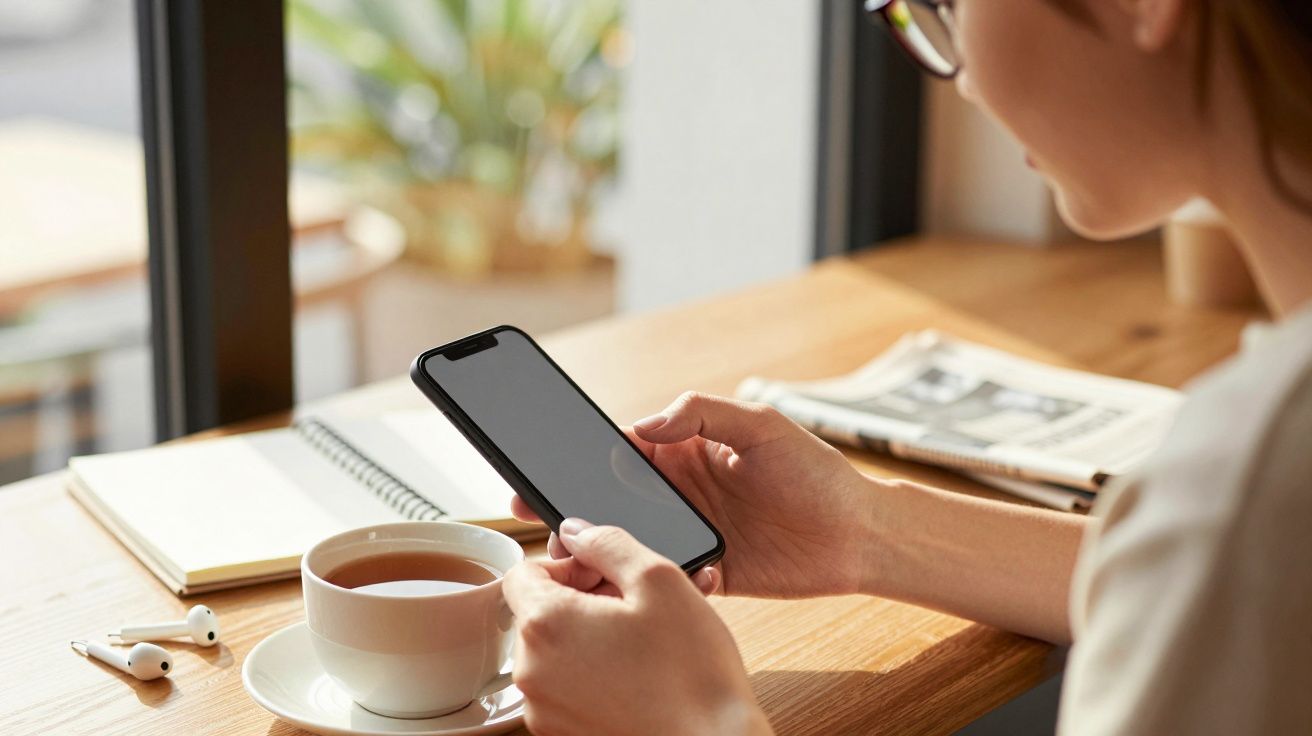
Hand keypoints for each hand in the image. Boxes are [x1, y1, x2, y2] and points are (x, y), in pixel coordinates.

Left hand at [503, 520, 771, 735]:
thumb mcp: (659, 580)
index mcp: (545, 625)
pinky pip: (569, 684)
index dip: (565, 563)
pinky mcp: (563, 732)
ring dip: (593, 632)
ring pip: (557, 649)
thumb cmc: (692, 671)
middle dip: (582, 598)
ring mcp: (545, 709)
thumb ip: (608, 542)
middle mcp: (532, 671)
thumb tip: (576, 532)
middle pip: (538, 611)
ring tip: (647, 634)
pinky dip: (597, 668)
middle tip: (634, 601)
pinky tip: (642, 666)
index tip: (604, 574)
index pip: (522, 571)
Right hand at [512, 391, 874, 597]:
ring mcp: (691, 532)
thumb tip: (643, 423)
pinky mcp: (707, 571)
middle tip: (541, 513)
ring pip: (630, 539)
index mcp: (686, 448)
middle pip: (612, 495)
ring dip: (606, 547)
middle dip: (575, 503)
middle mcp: (681, 490)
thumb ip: (702, 413)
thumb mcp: (762, 426)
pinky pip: (664, 576)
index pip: (621, 446)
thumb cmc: (818, 473)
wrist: (861, 536)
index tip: (546, 461)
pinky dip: (656, 579)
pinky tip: (674, 576)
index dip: (580, 454)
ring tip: (586, 556)